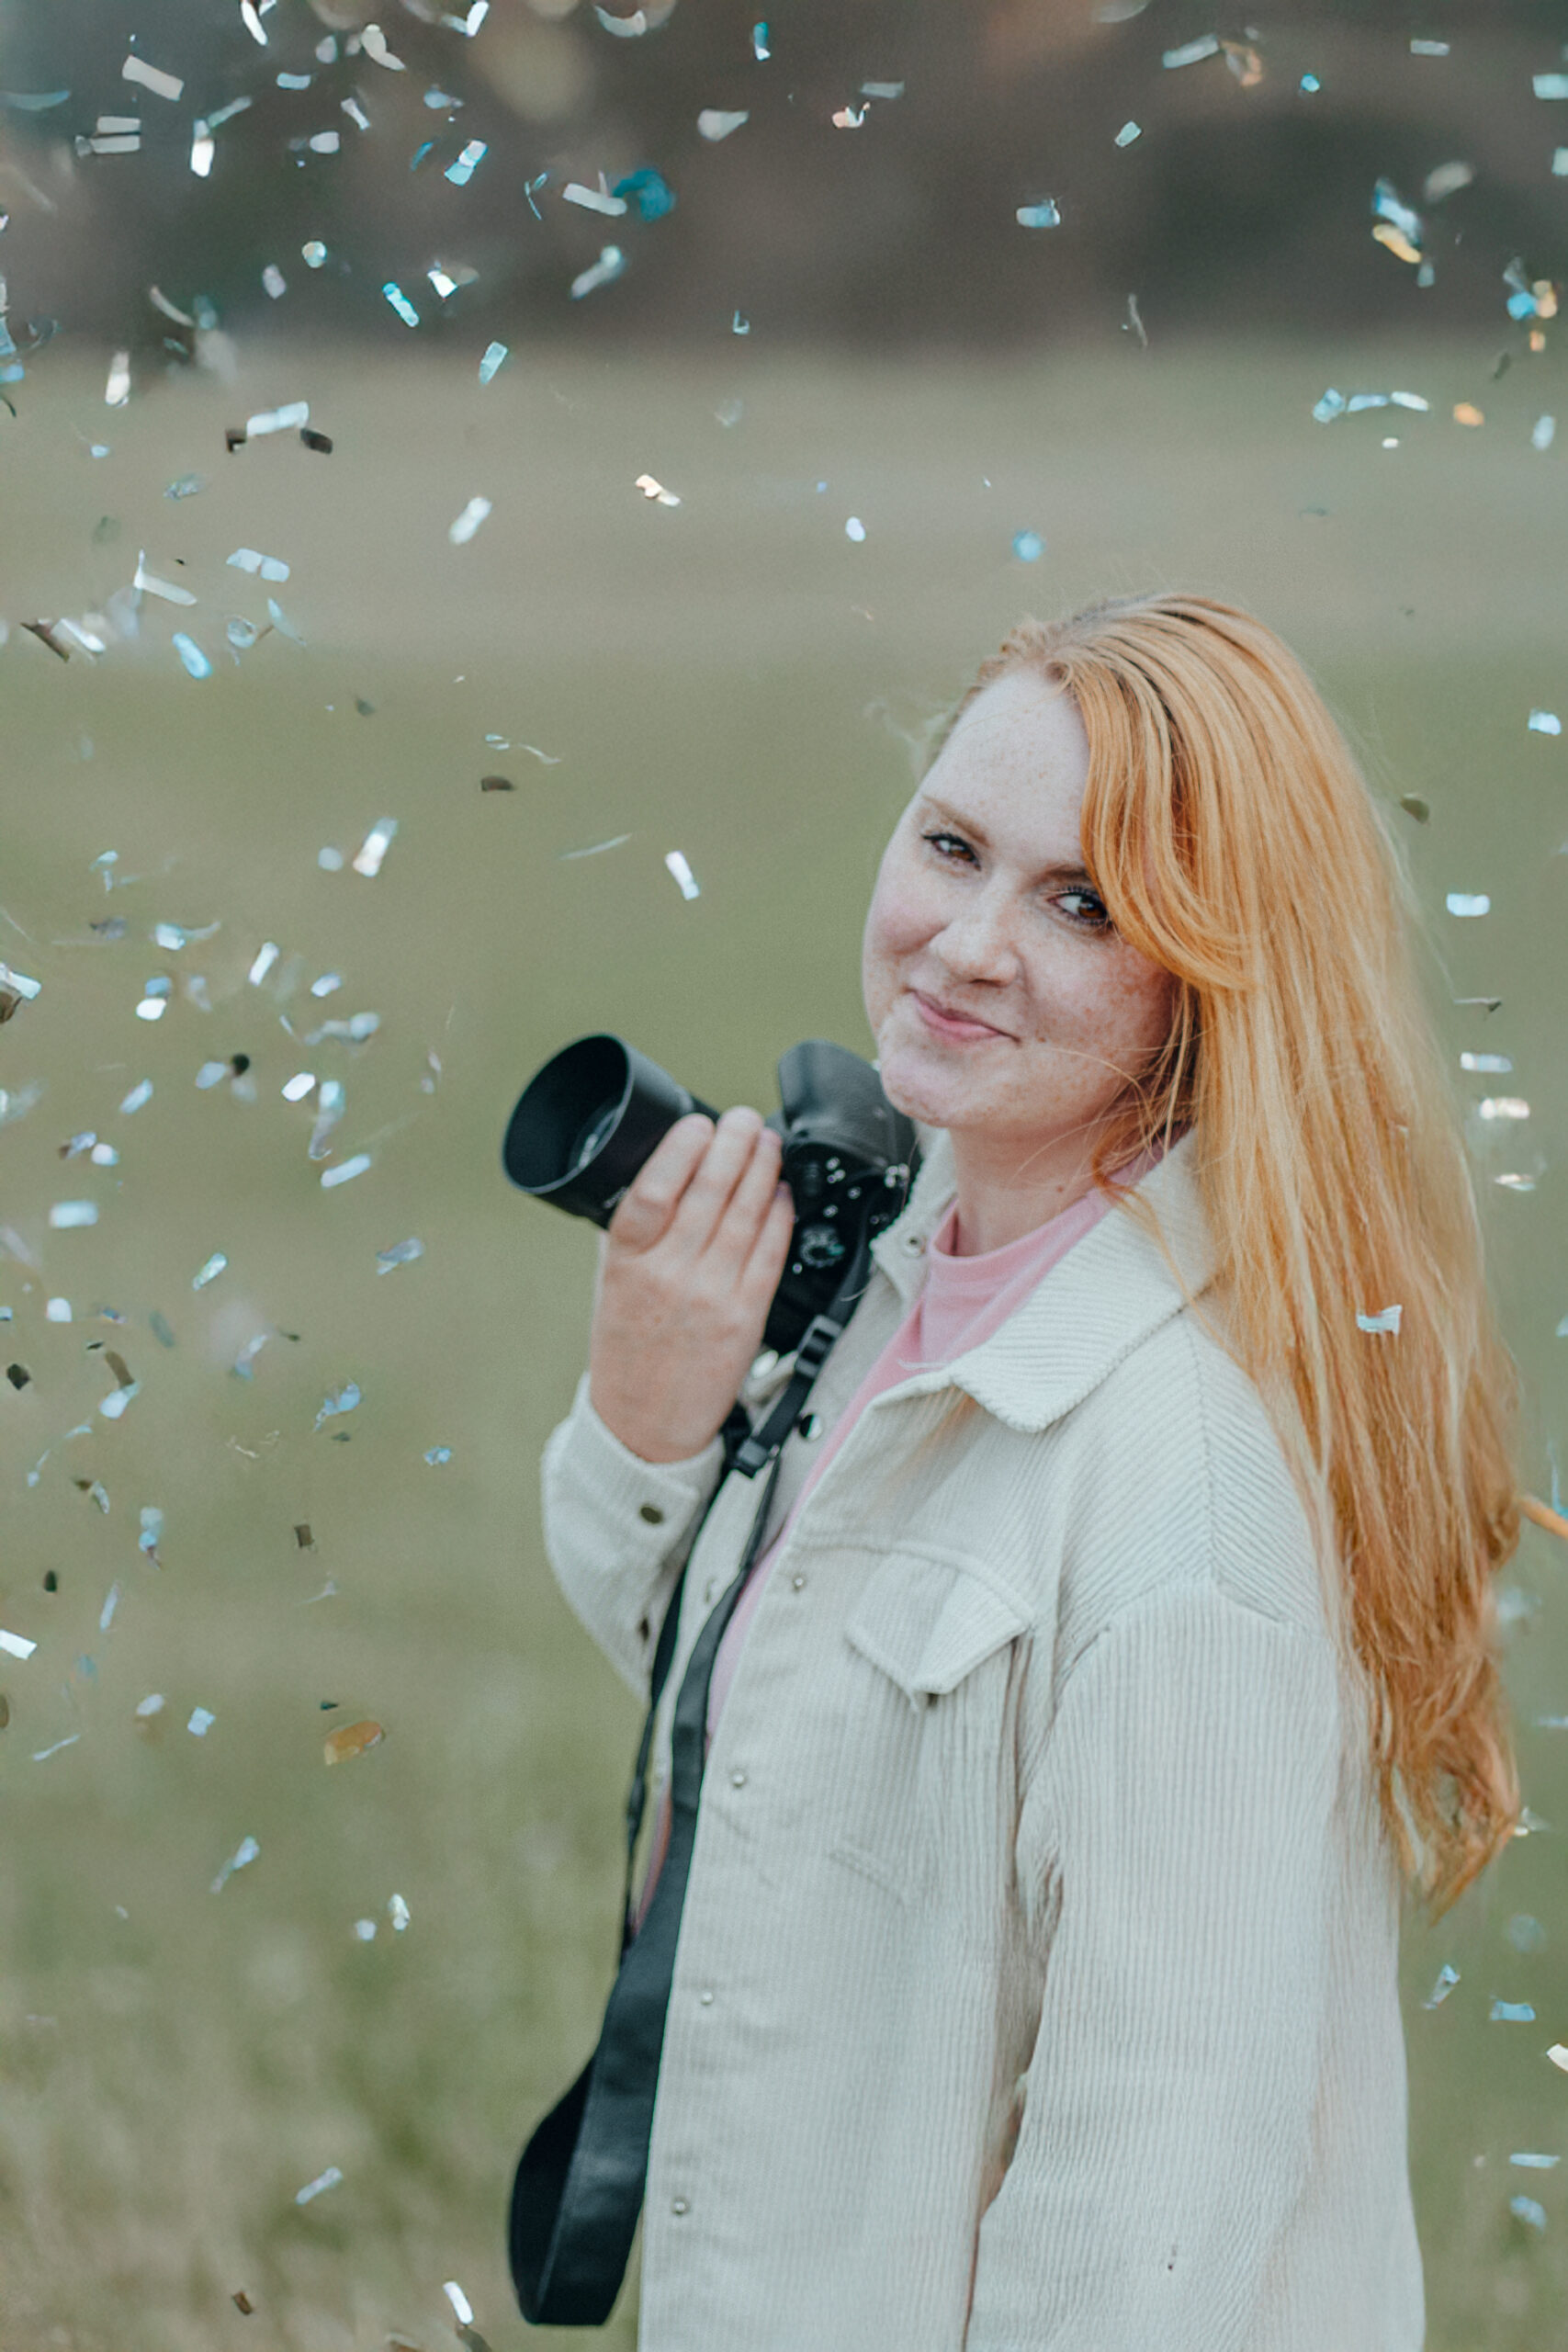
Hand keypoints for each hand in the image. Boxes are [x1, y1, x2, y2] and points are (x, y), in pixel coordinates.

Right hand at [587, 1106, 794, 1463]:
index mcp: (626, 1262)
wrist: (644, 1428)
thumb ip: (632, 1235)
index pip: (654, 1189)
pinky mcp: (747, 1318)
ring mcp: (711, 1296)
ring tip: (769, 1144)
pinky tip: (784, 1194)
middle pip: (709, 1193)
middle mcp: (669, 1275)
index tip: (699, 1123)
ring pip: (747, 1216)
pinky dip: (780, 1217)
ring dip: (763, 1171)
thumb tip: (660, 1176)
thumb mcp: (609, 1286)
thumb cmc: (626, 1354)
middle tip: (746, 1119)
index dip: (682, 1149)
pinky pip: (771, 1254)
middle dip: (735, 1145)